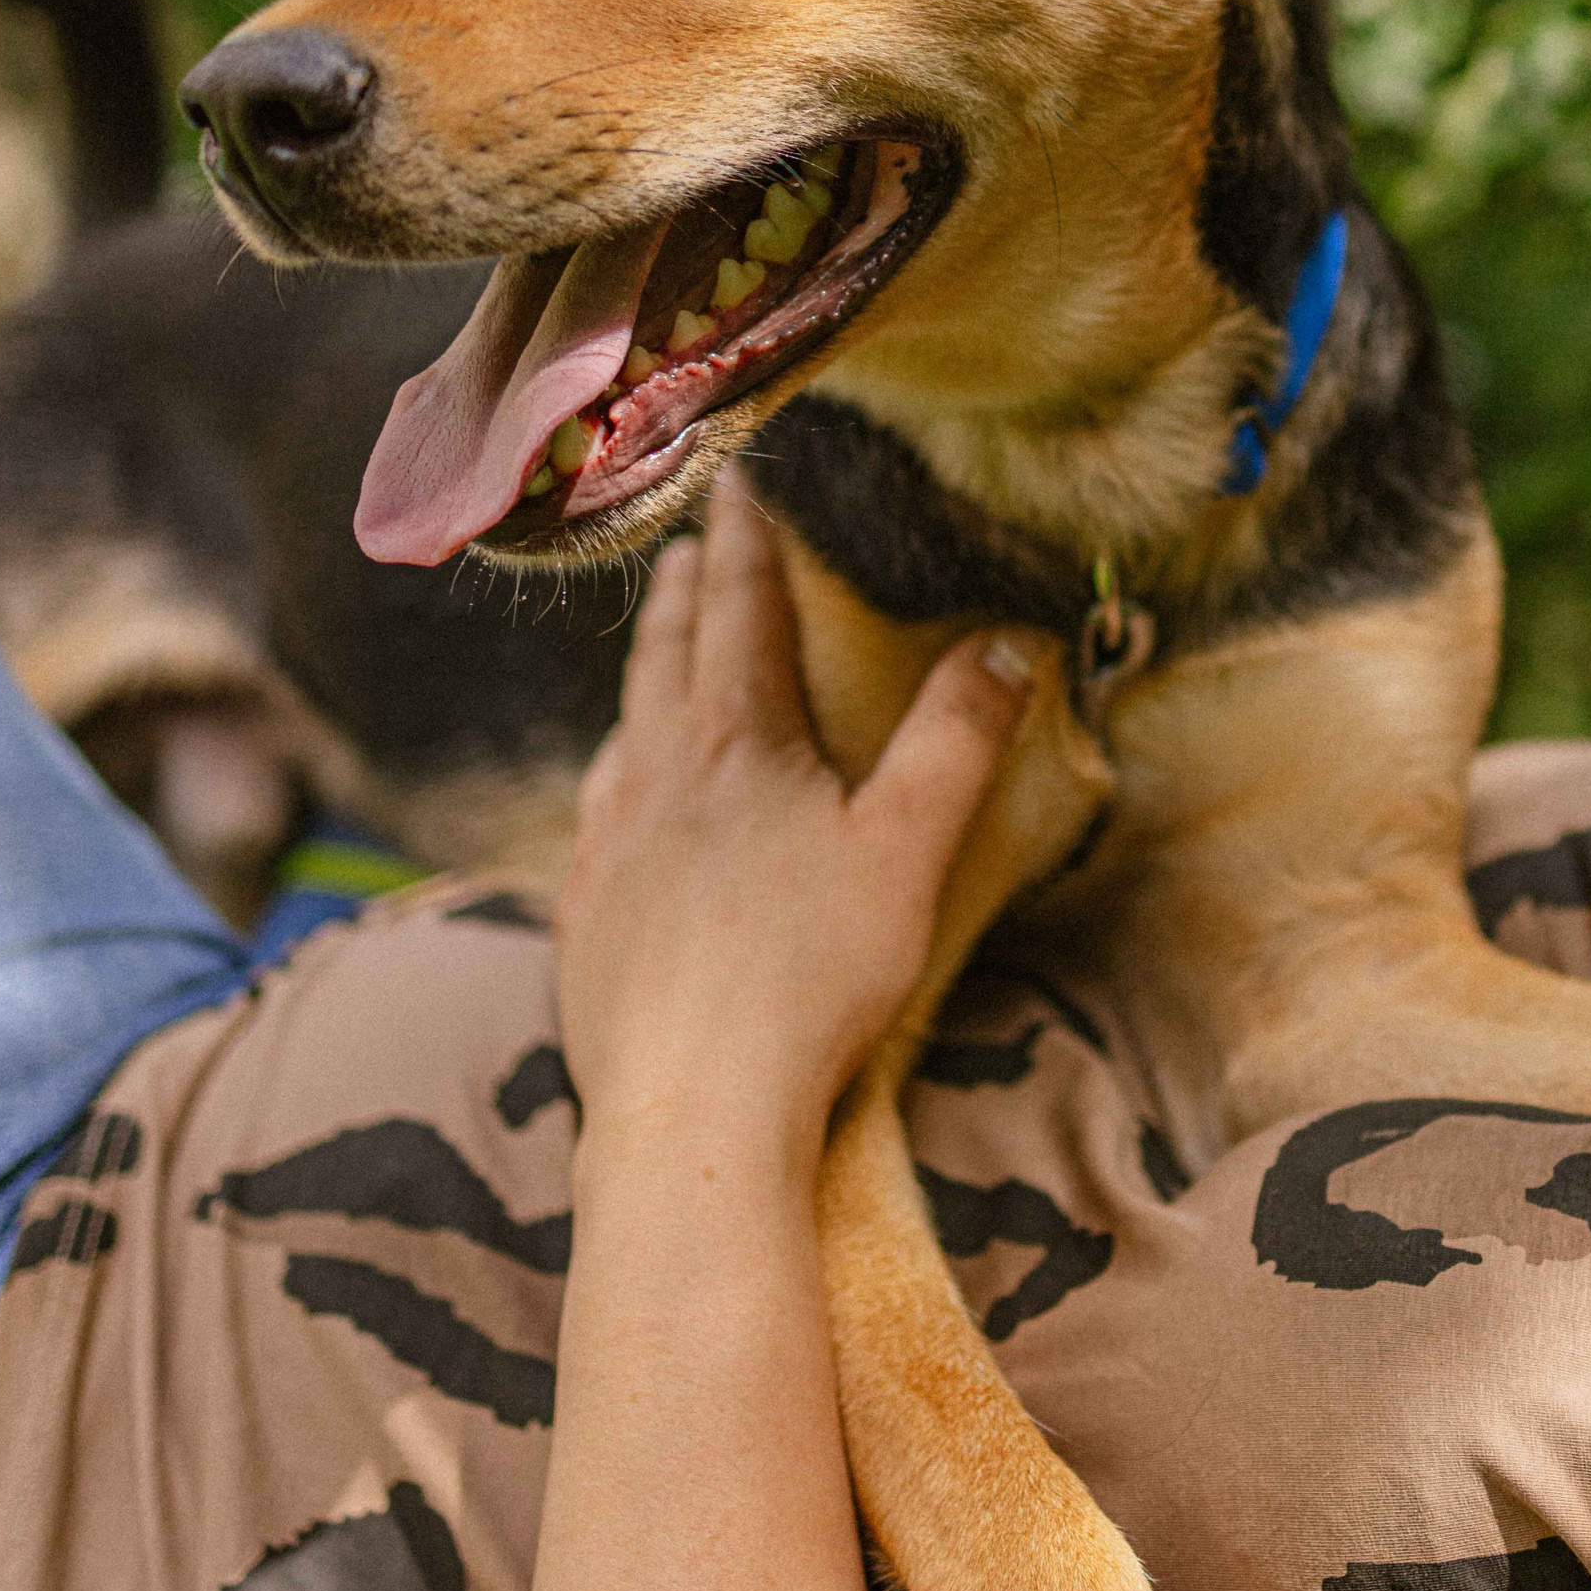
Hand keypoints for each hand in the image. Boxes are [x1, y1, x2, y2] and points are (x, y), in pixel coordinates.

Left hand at [555, 477, 1031, 1170]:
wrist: (690, 1108)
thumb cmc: (809, 979)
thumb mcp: (907, 851)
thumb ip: (957, 740)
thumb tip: (1008, 639)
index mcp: (737, 741)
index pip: (740, 611)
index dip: (746, 542)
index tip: (740, 482)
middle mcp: (657, 772)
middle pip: (666, 653)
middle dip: (685, 590)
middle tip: (688, 540)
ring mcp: (608, 843)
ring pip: (623, 725)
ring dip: (642, 670)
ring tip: (653, 645)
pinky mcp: (583, 913)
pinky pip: (595, 810)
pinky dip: (612, 768)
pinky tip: (616, 791)